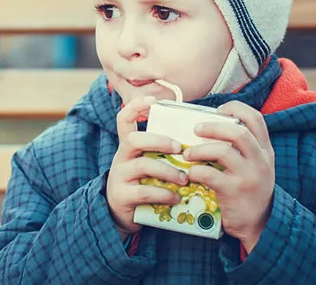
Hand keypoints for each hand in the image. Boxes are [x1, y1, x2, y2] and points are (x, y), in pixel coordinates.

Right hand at [106, 96, 188, 239]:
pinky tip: (177, 198)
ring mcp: (119, 176)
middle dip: (159, 140)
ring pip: (142, 166)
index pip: (124, 119)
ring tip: (185, 179)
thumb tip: (196, 142)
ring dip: (168, 170)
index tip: (152, 100)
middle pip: (133, 139)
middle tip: (180, 148)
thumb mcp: (148, 164)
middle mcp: (121, 158)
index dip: (135, 107)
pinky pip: (144, 192)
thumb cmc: (142, 184)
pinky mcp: (122, 196)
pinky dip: (164, 194)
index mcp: (128, 147)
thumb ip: (162, 153)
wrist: (122, 215)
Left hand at [184, 101, 274, 252]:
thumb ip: (243, 147)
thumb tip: (210, 126)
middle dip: (212, 126)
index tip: (218, 110)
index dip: (235, 108)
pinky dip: (196, 171)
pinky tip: (191, 173)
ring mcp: (249, 176)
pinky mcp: (235, 192)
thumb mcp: (255, 165)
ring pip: (224, 151)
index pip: (256, 118)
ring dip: (200, 149)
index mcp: (265, 149)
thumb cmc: (250, 189)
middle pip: (238, 132)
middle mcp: (260, 160)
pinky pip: (211, 175)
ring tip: (187, 154)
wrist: (260, 224)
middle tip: (195, 129)